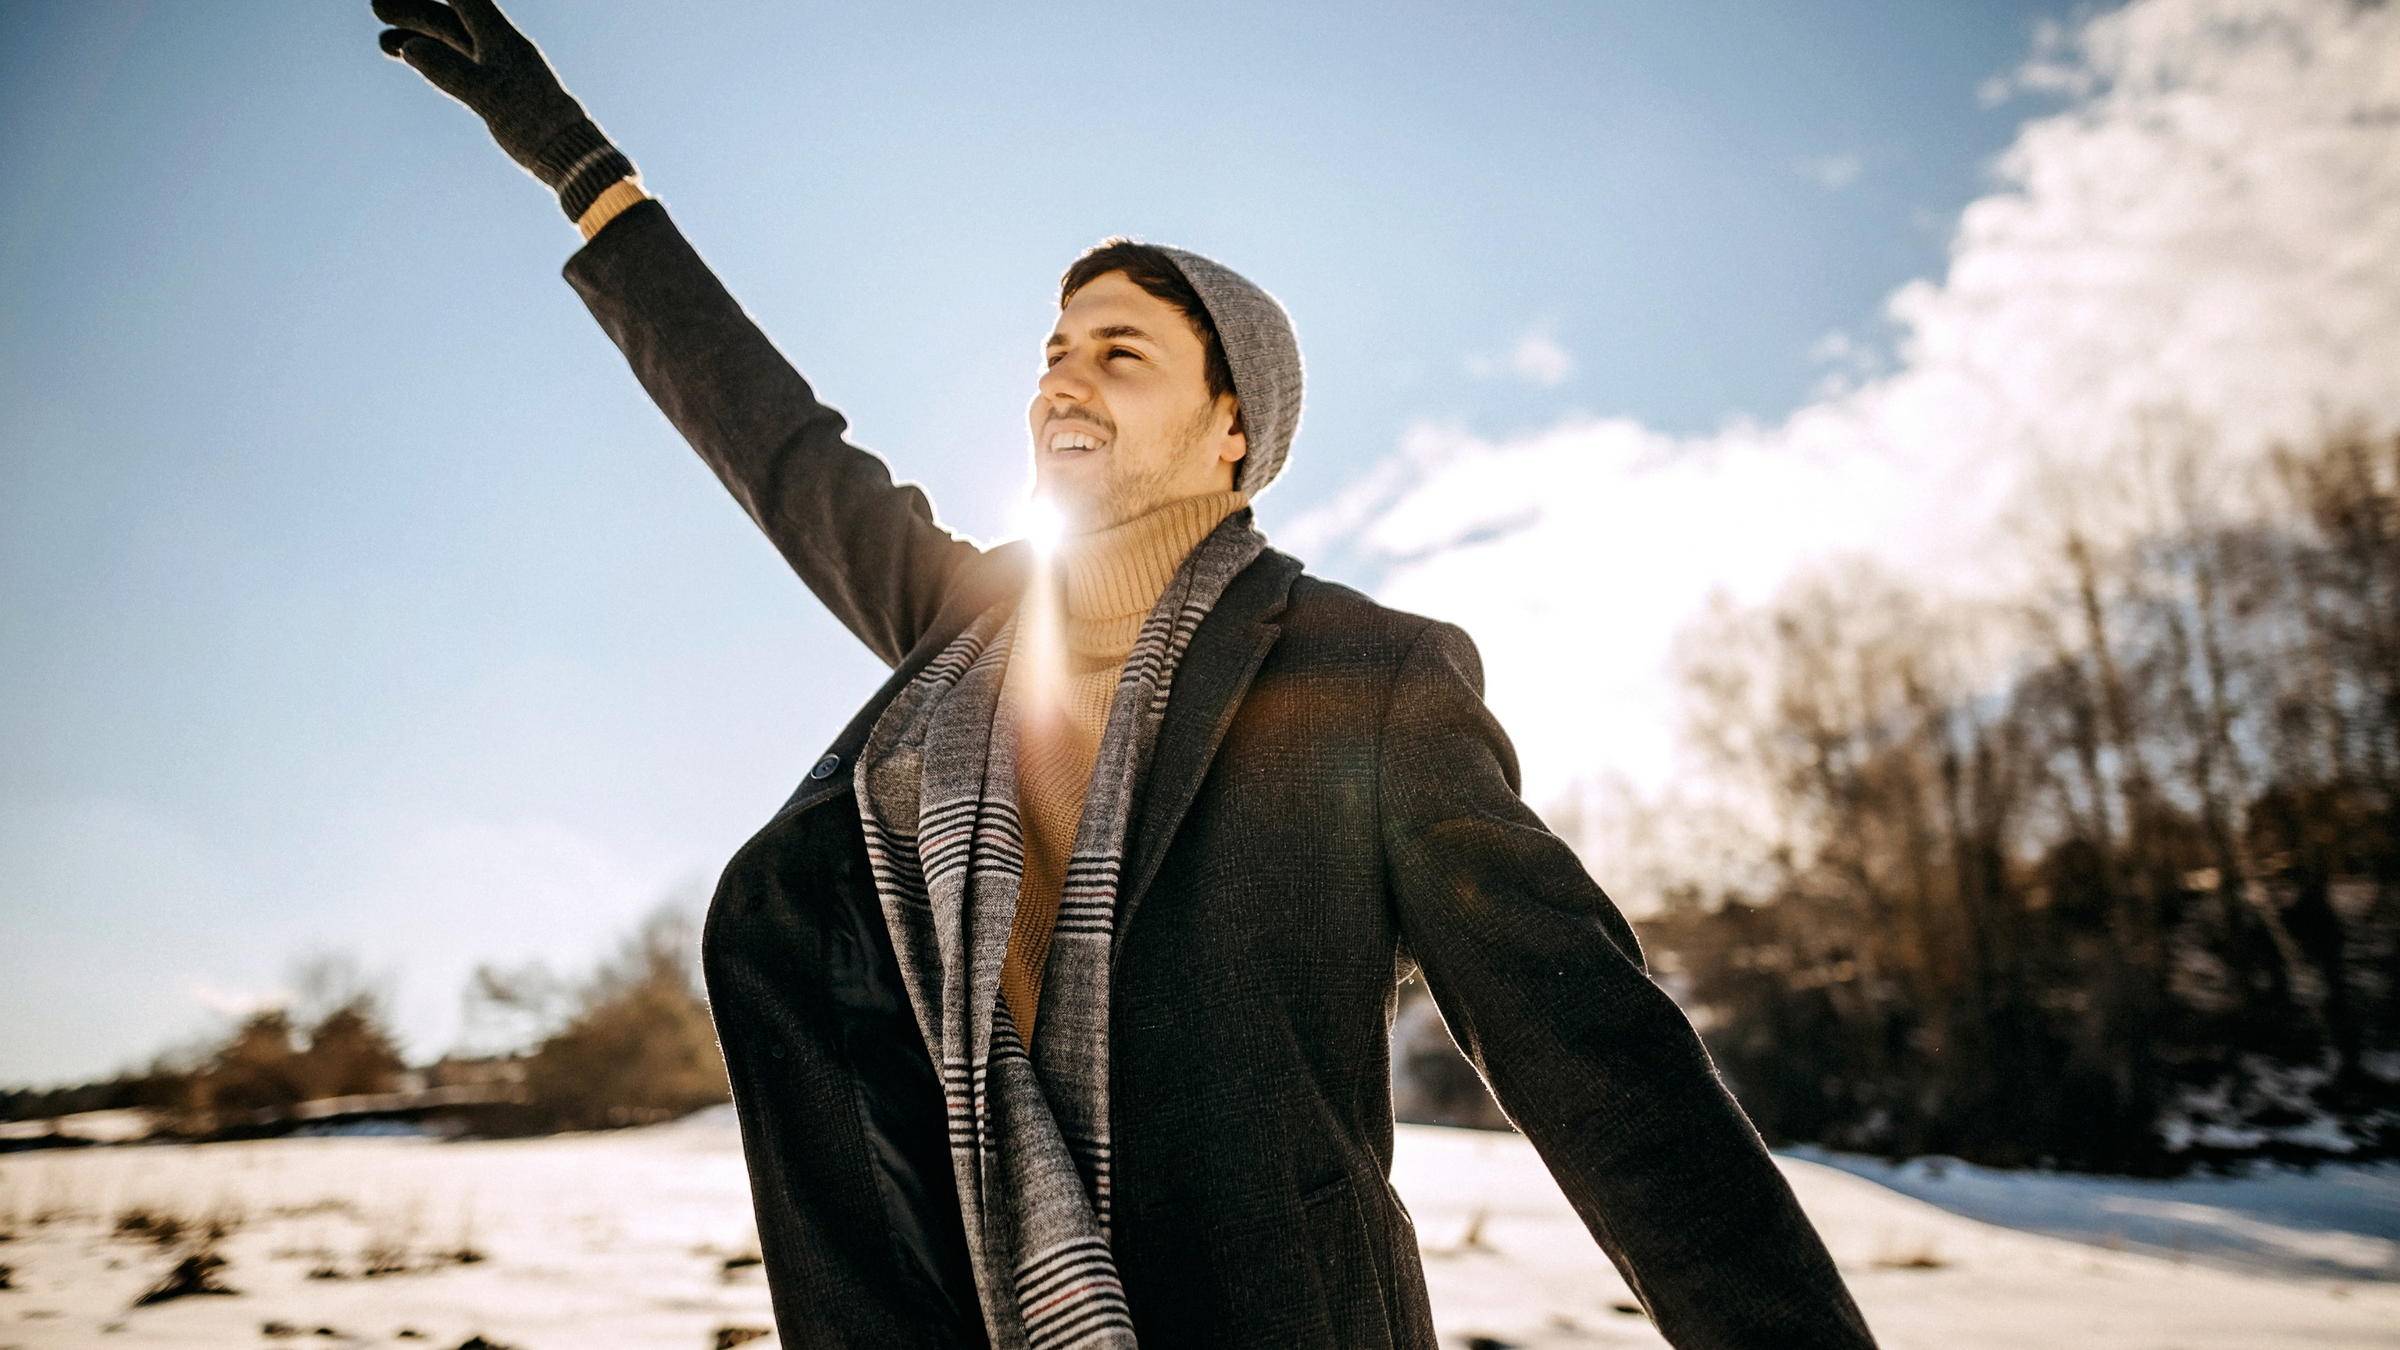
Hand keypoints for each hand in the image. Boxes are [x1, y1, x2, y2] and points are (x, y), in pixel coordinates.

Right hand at [374, 0, 633, 219]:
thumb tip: (411, 48)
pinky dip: (435, 63)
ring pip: (452, 45)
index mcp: (502, 40)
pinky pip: (459, 68)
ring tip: (382, 42)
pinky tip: (415, 64)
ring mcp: (498, 69)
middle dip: (414, 12)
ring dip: (418, 39)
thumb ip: (450, 72)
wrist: (571, 156)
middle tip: (376, 7)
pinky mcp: (497, 91)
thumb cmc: (535, 124)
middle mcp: (500, 48)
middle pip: (451, 19)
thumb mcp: (487, 96)